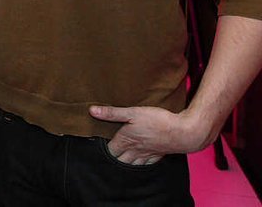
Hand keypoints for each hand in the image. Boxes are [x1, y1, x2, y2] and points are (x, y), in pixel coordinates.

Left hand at [88, 104, 212, 165]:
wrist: (183, 132)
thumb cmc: (157, 121)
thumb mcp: (132, 112)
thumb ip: (112, 113)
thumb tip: (92, 111)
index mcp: (126, 140)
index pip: (110, 150)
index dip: (103, 150)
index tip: (97, 146)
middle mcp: (135, 150)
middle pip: (120, 160)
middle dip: (113, 159)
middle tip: (108, 155)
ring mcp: (147, 154)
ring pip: (132, 164)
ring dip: (125, 163)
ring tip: (120, 160)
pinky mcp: (158, 155)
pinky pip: (146, 164)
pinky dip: (140, 165)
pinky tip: (139, 162)